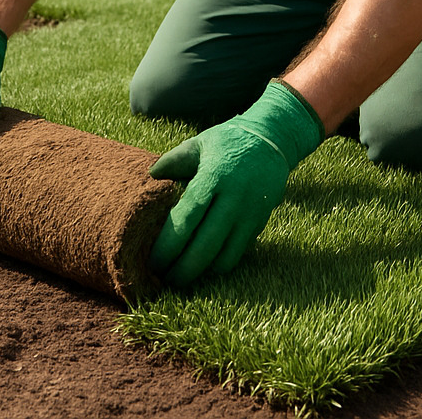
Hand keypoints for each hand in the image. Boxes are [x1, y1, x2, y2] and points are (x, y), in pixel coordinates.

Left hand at [149, 81, 324, 286]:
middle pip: (206, 245)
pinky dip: (218, 264)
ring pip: (225, 256)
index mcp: (214, 177)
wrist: (271, 140)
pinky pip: (238, 253)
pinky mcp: (259, 223)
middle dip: (183, 269)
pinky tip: (202, 266)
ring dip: (201, 272)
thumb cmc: (226, 142)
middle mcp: (234, 198)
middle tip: (164, 280)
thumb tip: (150, 176)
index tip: (153, 261)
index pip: (187, 218)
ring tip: (180, 277)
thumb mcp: (199, 144)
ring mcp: (250, 213)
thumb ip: (173, 161)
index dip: (169, 244)